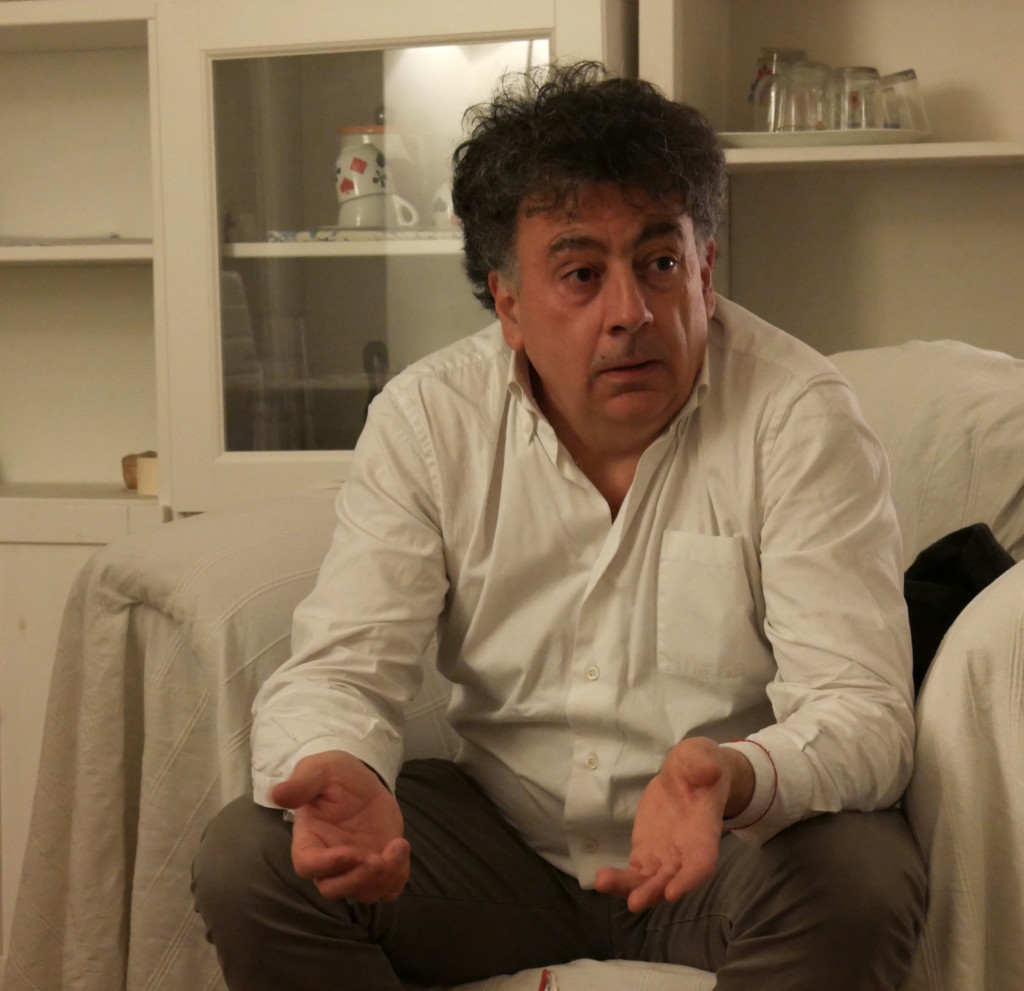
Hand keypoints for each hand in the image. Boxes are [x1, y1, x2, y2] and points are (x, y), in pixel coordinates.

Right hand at [272, 750, 409, 902]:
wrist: (363, 781)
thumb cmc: (335, 775)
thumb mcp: (320, 769)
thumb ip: (302, 783)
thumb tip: (277, 794)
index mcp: (309, 839)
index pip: (307, 865)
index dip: (326, 865)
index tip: (349, 852)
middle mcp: (330, 860)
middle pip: (333, 889)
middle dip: (356, 879)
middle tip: (376, 859)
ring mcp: (355, 867)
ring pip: (363, 892)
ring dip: (381, 879)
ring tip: (396, 848)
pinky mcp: (379, 866)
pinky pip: (387, 887)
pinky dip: (397, 876)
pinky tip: (401, 847)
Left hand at [593, 737, 752, 911]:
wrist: (688, 776)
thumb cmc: (700, 766)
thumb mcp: (703, 757)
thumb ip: (704, 764)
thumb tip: (710, 771)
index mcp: (704, 833)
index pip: (701, 864)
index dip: (689, 880)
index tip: (673, 893)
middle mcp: (685, 853)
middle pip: (670, 880)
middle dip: (652, 892)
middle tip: (634, 902)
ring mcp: (664, 855)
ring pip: (649, 881)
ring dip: (629, 888)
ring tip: (603, 883)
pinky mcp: (646, 851)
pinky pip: (634, 871)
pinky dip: (620, 879)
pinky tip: (600, 879)